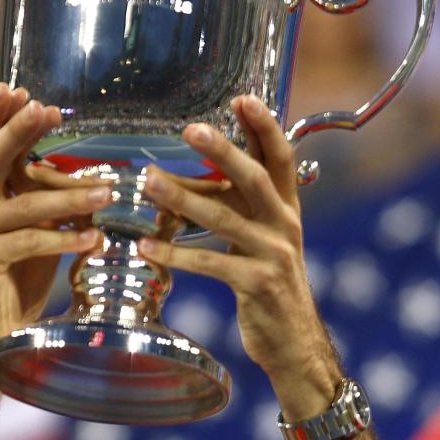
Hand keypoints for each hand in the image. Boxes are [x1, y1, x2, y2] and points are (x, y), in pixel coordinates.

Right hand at [0, 84, 107, 366]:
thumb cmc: (15, 285)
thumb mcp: (33, 235)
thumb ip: (43, 204)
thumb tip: (84, 178)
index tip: (24, 91)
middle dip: (21, 131)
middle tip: (48, 110)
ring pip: (24, 205)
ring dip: (70, 197)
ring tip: (107, 193)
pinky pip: (27, 242)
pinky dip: (63, 240)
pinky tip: (92, 240)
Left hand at [137, 96, 340, 406]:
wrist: (294, 342)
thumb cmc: (268, 282)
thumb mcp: (260, 236)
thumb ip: (235, 205)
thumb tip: (185, 174)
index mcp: (286, 207)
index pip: (281, 156)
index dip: (264, 126)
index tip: (242, 98)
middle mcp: (284, 224)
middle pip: (254, 178)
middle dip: (224, 151)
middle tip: (191, 129)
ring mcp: (273, 254)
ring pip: (224, 219)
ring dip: (182, 199)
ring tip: (148, 183)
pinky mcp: (256, 285)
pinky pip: (210, 265)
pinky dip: (175, 255)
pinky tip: (146, 247)